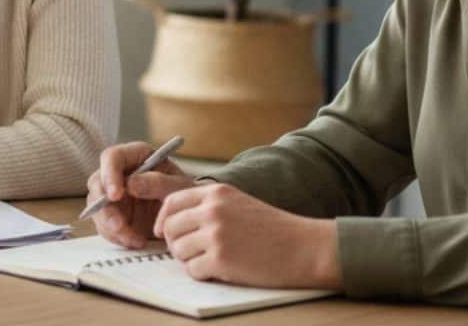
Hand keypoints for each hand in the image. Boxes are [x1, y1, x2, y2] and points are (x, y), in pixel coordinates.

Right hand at [87, 141, 195, 248]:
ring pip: (97, 209)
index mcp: (136, 156)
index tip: (116, 195)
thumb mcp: (179, 187)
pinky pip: (105, 227)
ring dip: (111, 227)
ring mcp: (115, 196)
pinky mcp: (115, 215)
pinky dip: (117, 237)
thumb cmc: (186, 194)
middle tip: (119, 225)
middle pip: (97, 184)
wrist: (190, 217)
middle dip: (105, 208)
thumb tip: (130, 183)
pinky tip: (137, 241)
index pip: (112, 157)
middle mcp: (120, 173)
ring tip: (135, 239)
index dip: (109, 174)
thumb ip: (158, 183)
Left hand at [153, 183, 341, 289]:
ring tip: (211, 260)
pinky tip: (221, 270)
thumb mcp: (238, 203)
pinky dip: (202, 274)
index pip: (172, 202)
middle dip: (175, 243)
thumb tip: (172, 221)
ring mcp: (215, 234)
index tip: (164, 232)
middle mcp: (212, 210)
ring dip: (190, 260)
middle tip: (190, 252)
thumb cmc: (273, 229)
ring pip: (178, 251)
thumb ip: (209, 206)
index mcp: (217, 192)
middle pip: (170, 228)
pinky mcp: (220, 259)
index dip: (164, 220)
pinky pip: (192, 270)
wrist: (304, 247)